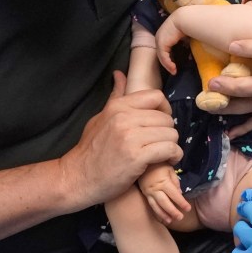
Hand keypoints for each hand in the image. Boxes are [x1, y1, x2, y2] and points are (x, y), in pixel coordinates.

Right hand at [59, 72, 183, 207]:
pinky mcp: (137, 157)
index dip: (164, 109)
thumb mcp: (100, 118)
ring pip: (171, 134)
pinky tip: (168, 161)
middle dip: (168, 132)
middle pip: (166, 118)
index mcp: (118, 106)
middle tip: (162, 143)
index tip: (160, 123)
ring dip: (172, 145)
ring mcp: (130, 137)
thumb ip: (115, 97)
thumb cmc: (90, 151)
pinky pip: (169, 149)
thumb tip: (120, 74)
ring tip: (165, 154)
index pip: (156, 96)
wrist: (77, 178)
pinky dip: (174, 156)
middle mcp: (124, 118)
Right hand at [138, 163, 190, 224]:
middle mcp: (155, 189)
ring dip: (163, 215)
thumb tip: (179, 193)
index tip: (188, 209)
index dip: (181, 202)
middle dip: (173, 211)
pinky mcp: (144, 194)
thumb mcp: (169, 169)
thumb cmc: (159, 164)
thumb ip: (175, 181)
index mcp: (163, 182)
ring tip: (170, 221)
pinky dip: (155, 212)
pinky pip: (150, 204)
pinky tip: (160, 217)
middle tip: (180, 218)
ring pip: (156, 206)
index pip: (174, 195)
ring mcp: (148, 192)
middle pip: (165, 203)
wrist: (142, 161)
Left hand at [154, 15, 183, 75]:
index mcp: (164, 33)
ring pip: (161, 56)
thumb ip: (183, 41)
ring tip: (174, 71)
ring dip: (168, 65)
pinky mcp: (161, 44)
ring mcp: (159, 40)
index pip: (164, 47)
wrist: (185, 19)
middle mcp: (160, 36)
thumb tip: (187, 47)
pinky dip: (168, 64)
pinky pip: (164, 57)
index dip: (169, 56)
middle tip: (173, 69)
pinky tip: (174, 69)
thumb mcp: (184, 34)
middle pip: (162, 53)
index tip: (175, 63)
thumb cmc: (187, 25)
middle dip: (167, 62)